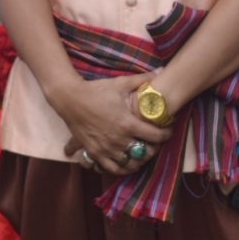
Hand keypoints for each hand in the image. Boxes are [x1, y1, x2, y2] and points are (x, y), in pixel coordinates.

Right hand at [51, 75, 171, 176]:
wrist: (70, 99)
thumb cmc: (97, 90)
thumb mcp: (121, 83)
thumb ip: (143, 79)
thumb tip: (162, 70)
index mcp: (127, 123)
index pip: (156, 136)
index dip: (166, 134)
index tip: (168, 130)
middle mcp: (118, 140)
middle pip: (145, 152)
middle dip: (155, 148)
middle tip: (156, 141)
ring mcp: (106, 149)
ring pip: (131, 163)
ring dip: (140, 159)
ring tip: (143, 152)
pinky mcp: (95, 153)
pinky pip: (113, 169)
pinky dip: (123, 168)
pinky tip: (127, 161)